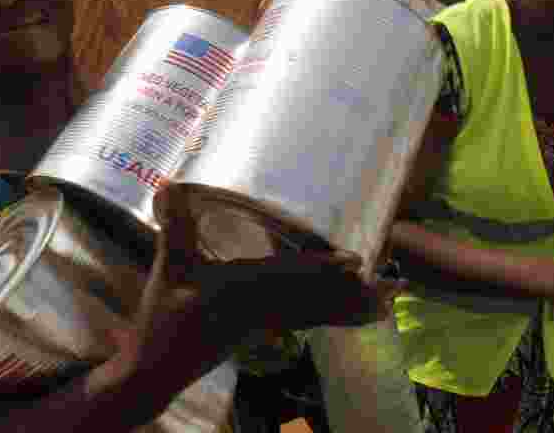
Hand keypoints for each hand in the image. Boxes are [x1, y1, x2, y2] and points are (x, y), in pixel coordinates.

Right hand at [139, 186, 405, 336]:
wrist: (156, 371)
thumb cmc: (162, 320)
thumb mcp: (168, 272)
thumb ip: (175, 229)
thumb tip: (170, 184)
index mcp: (241, 291)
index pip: (289, 276)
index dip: (323, 268)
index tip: (356, 262)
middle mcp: (263, 308)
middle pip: (318, 299)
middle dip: (358, 294)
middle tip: (398, 289)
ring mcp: (266, 322)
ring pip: (317, 313)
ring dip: (353, 306)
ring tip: (389, 302)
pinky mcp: (264, 330)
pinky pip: (307, 321)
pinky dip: (333, 316)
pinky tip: (352, 314)